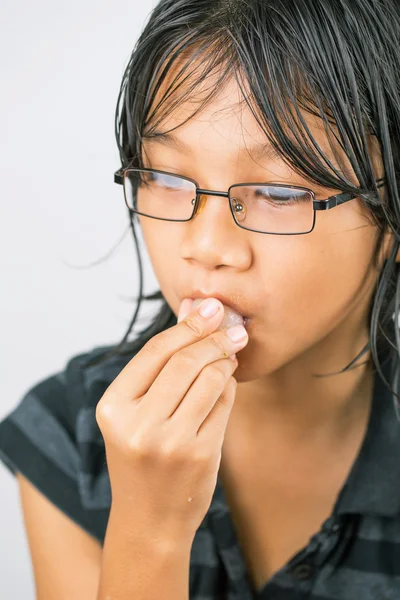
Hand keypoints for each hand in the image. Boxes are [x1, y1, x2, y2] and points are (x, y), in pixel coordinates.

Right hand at [96, 298, 248, 542]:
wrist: (149, 520)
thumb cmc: (142, 456)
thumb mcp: (135, 411)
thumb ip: (161, 360)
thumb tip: (191, 306)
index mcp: (113, 407)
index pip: (155, 351)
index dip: (187, 325)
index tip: (211, 308)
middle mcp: (138, 425)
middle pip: (184, 362)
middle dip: (214, 337)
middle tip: (233, 326)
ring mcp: (170, 443)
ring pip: (209, 380)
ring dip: (225, 359)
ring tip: (231, 351)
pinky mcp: (200, 455)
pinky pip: (223, 405)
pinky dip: (228, 386)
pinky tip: (227, 380)